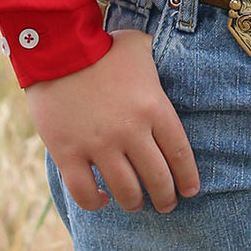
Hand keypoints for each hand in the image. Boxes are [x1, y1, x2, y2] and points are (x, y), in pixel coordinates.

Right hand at [25, 30, 199, 214]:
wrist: (59, 47)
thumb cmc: (103, 46)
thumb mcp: (138, 47)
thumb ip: (154, 59)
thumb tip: (159, 62)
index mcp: (153, 107)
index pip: (180, 153)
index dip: (188, 178)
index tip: (191, 190)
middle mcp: (131, 131)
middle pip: (157, 178)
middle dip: (166, 198)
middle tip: (167, 204)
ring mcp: (99, 145)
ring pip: (126, 191)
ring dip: (134, 202)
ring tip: (136, 202)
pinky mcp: (68, 153)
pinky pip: (84, 192)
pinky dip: (94, 202)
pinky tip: (101, 199)